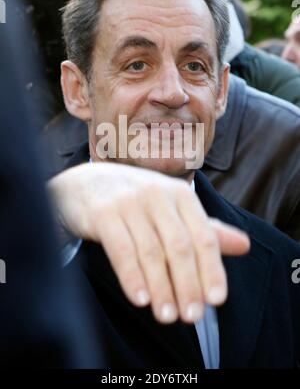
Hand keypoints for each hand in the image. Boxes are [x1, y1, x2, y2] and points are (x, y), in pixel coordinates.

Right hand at [48, 163, 249, 323]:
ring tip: (167, 316)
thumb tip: (244, 245)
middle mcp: (158, 194)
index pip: (203, 235)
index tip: (216, 300)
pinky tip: (141, 299)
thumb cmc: (136, 201)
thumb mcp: (173, 208)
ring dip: (161, 288)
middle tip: (191, 317)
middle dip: (188, 284)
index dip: (212, 269)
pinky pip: (121, 249)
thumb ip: (205, 228)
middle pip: (180, 246)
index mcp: (180, 194)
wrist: (87, 183)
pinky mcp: (103, 213)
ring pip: (151, 251)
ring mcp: (129, 203)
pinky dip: (132, 277)